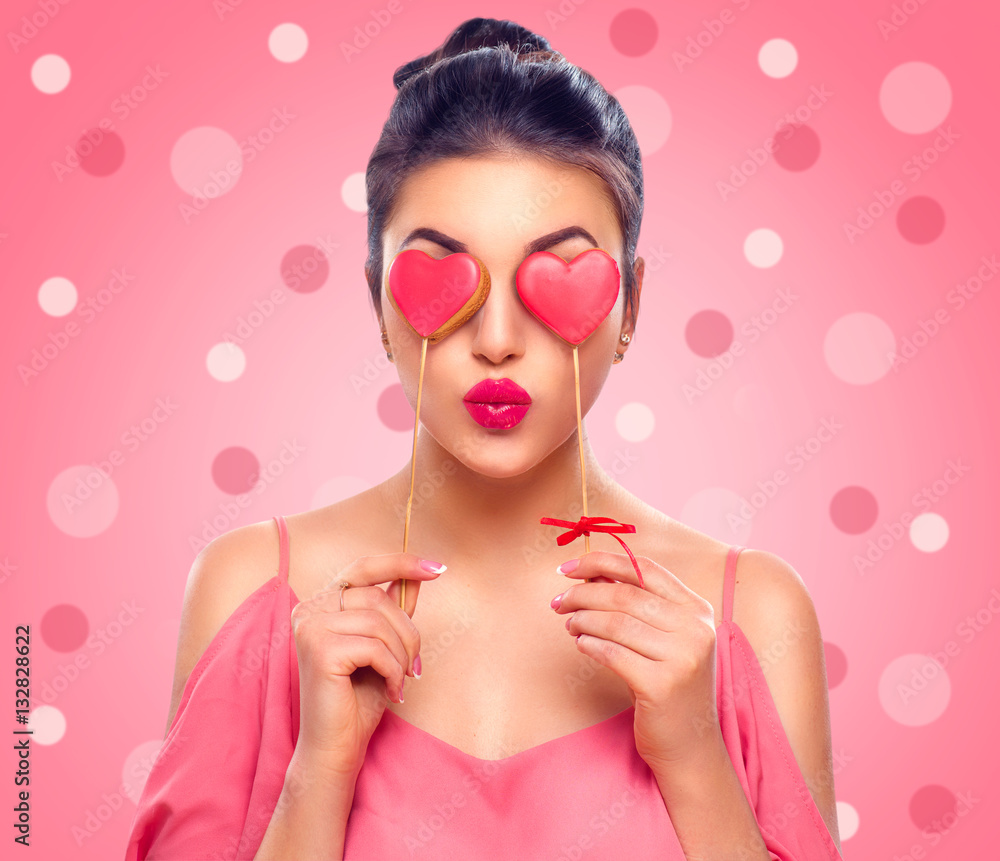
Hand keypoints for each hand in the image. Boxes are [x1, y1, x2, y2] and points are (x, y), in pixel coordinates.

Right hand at [290, 554, 444, 775]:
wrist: (336, 747)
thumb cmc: (358, 699)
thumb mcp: (383, 647)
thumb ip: (393, 612)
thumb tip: (415, 578)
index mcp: (321, 604)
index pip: (363, 568)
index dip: (400, 563)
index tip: (437, 568)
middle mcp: (309, 610)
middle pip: (377, 598)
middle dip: (407, 632)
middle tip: (414, 665)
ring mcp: (310, 627)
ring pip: (378, 622)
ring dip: (401, 655)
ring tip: (400, 680)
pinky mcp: (319, 650)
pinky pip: (375, 647)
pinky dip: (393, 669)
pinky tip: (391, 690)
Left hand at [551, 550, 721, 769]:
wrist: (691, 746)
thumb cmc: (670, 685)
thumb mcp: (665, 638)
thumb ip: (636, 605)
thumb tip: (590, 574)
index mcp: (697, 608)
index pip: (644, 568)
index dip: (601, 561)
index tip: (567, 567)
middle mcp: (695, 629)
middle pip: (624, 594)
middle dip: (582, 594)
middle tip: (559, 601)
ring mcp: (682, 657)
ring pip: (615, 623)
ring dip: (582, 620)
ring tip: (570, 625)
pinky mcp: (663, 685)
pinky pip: (613, 654)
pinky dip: (590, 645)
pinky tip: (581, 644)